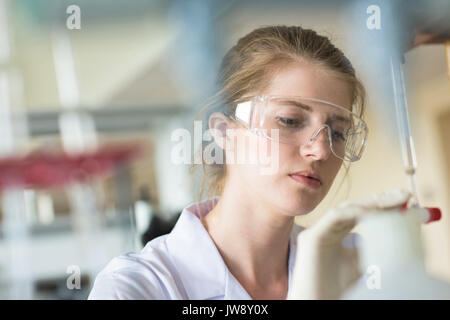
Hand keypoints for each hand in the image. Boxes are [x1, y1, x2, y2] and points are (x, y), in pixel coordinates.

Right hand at [288, 189, 411, 299]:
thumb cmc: (336, 289)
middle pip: (354, 207)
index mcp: (337, 235)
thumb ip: (371, 249)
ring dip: (369, 203)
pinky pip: (334, 217)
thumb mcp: (362, 265)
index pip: (361, 213)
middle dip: (379, 200)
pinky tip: (370, 213)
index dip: (382, 205)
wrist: (317, 303)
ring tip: (389, 203)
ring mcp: (317, 232)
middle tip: (403, 196)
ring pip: (344, 208)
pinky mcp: (311, 237)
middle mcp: (326, 230)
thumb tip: (395, 237)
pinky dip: (353, 212)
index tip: (405, 200)